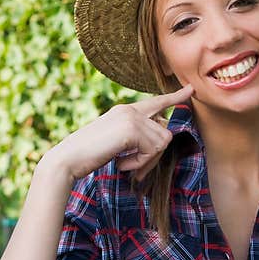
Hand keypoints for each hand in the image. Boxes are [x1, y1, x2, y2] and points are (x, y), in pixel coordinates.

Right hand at [43, 83, 193, 181]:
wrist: (68, 159)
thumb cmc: (88, 155)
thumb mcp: (115, 141)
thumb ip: (136, 136)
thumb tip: (161, 139)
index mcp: (125, 110)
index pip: (156, 102)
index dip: (175, 97)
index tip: (190, 90)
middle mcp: (130, 110)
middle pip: (165, 132)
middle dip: (154, 156)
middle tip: (135, 169)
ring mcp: (131, 117)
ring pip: (161, 143)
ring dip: (145, 161)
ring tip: (124, 164)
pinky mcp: (131, 129)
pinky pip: (152, 151)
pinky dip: (139, 164)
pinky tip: (121, 164)